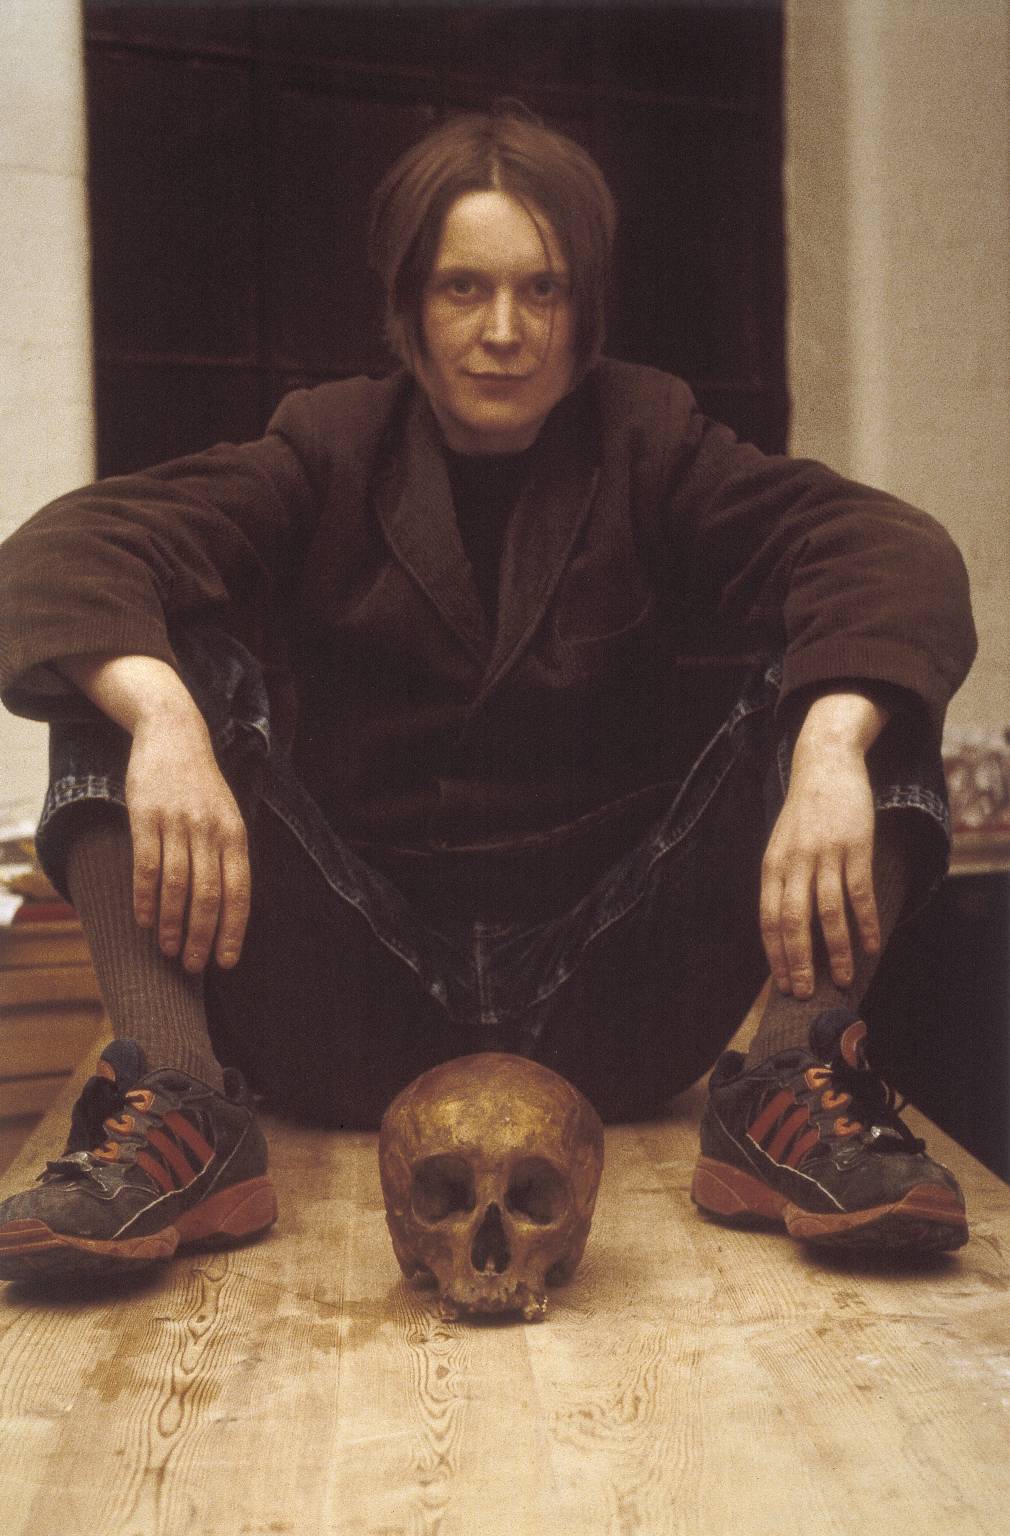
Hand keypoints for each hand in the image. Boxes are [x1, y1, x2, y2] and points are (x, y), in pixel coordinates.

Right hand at [59, 652, 250, 972]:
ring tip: (169, 950)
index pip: (240, 891)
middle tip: (193, 966)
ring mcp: (178, 824)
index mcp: (236, 834)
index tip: (226, 961)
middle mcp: (211, 831)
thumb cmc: (201, 785)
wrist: (173, 734)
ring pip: (177, 886)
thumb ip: (229, 856)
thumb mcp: (227, 815)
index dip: (233, 930)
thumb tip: (228, 906)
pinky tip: (144, 921)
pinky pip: (147, 866)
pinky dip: (145, 898)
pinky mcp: (147, 817)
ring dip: (173, 924)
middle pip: (209, 895)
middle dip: (202, 936)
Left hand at [759, 692, 887, 996]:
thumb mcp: (781, 847)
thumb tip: (783, 932)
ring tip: (845, 979)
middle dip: (799, 962)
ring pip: (828, 912)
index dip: (775, 954)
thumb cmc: (803, 815)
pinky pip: (860, 892)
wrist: (825, 765)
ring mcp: (825, 854)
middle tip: (805, 994)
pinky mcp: (855, 846)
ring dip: (836, 950)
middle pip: (793, 921)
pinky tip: (872, 945)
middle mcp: (794, 862)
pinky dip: (865, 922)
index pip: (768, 919)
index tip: (781, 985)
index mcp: (772, 866)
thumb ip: (782, 884)